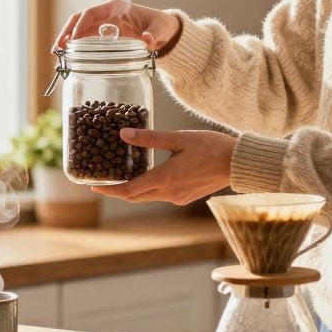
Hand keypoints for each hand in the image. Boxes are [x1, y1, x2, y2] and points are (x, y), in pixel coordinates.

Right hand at [52, 0, 180, 52]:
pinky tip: (68, 56)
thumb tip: (147, 40)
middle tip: (57, 48)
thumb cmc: (161, 26)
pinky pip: (84, 37)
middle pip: (79, 19)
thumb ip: (154, 34)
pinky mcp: (102, 33)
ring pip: (78, 27)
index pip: (91, 13)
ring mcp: (103, 22)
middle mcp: (106, 12)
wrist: (163, 31)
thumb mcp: (160, 29)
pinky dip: (74, 45)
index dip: (80, 25)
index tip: (73, 40)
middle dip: (66, 32)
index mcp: (116, 7)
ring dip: (66, 38)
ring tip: (56, 53)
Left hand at [91, 128, 235, 204]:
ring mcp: (178, 198)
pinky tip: (149, 175)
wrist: (237, 163)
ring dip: (133, 189)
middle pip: (135, 197)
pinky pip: (161, 196)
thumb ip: (149, 138)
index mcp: (164, 179)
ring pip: (148, 197)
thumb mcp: (178, 138)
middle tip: (102, 182)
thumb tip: (123, 134)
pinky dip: (150, 188)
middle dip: (117, 191)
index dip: (108, 190)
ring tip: (122, 176)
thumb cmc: (211, 147)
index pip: (128, 191)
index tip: (93, 187)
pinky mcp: (186, 198)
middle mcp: (168, 193)